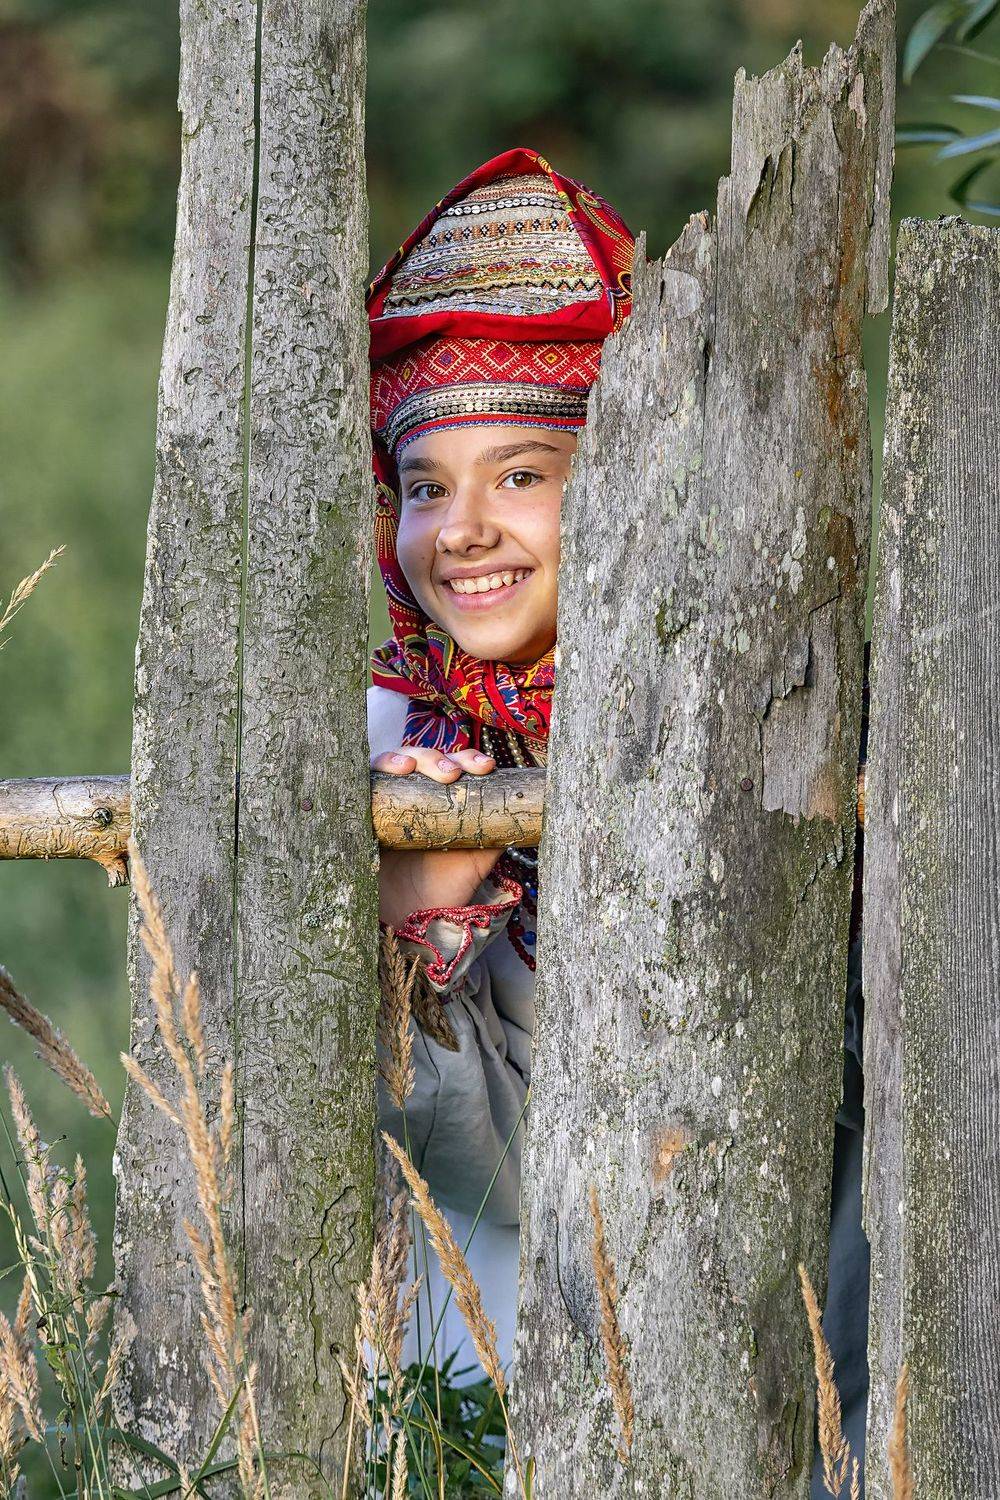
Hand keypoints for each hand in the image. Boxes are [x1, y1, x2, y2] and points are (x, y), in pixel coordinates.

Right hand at [371, 744, 503, 927]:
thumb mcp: (476, 861)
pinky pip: (364, 782)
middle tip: (451, 774)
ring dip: (406, 757)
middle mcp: (415, 794)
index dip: (469, 760)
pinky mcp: (360, 812)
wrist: (408, 921)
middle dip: (439, 759)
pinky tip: (390, 771)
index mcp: (444, 800)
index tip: (486, 767)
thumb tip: (526, 814)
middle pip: (425, 760)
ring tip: (412, 767)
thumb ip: (495, 836)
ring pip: (393, 763)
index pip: (456, 767)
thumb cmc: (443, 890)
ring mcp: (386, 801)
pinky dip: (375, 769)